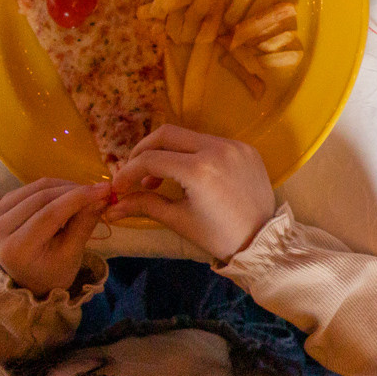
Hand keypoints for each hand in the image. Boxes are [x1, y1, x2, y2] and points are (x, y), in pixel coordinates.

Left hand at [0, 178, 111, 296]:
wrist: (28, 282)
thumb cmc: (52, 274)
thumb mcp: (72, 255)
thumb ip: (84, 224)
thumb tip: (100, 195)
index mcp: (15, 250)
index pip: (49, 215)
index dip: (78, 198)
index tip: (104, 189)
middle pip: (40, 199)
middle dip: (73, 190)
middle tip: (99, 189)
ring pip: (33, 190)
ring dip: (63, 186)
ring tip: (85, 192)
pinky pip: (26, 190)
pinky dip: (49, 189)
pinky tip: (66, 194)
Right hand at [108, 125, 277, 261]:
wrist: (264, 241)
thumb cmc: (219, 236)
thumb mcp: (178, 220)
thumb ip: (144, 204)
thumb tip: (112, 206)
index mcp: (199, 169)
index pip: (151, 160)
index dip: (128, 172)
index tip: (118, 186)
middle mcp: (217, 149)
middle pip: (166, 135)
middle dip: (144, 151)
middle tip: (134, 173)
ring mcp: (234, 145)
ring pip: (188, 136)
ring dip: (168, 152)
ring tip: (159, 179)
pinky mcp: (246, 148)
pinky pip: (210, 142)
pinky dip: (192, 153)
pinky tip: (186, 174)